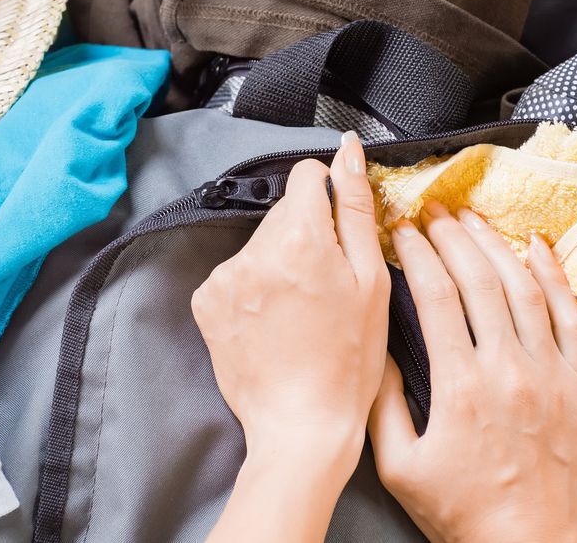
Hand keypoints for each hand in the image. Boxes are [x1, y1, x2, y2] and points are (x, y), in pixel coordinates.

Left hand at [193, 131, 388, 541]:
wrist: (300, 425)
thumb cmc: (349, 360)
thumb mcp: (370, 281)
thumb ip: (356, 208)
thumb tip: (348, 151)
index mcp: (300, 238)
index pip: (305, 176)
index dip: (327, 196)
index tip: (336, 227)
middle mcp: (252, 250)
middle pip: (282, 213)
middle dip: (306, 234)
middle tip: (325, 284)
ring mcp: (223, 276)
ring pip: (259, 243)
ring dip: (278, 261)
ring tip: (300, 309)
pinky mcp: (206, 300)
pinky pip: (235, 272)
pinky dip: (253, 286)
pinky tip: (273, 320)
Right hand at [369, 200, 576, 542]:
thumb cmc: (463, 514)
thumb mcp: (399, 466)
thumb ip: (382, 404)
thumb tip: (376, 350)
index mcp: (460, 386)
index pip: (435, 297)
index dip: (416, 256)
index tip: (401, 232)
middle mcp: (507, 370)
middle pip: (479, 282)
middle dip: (451, 239)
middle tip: (431, 213)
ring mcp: (549, 375)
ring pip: (523, 289)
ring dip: (495, 246)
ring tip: (471, 219)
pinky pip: (570, 317)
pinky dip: (554, 277)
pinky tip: (536, 247)